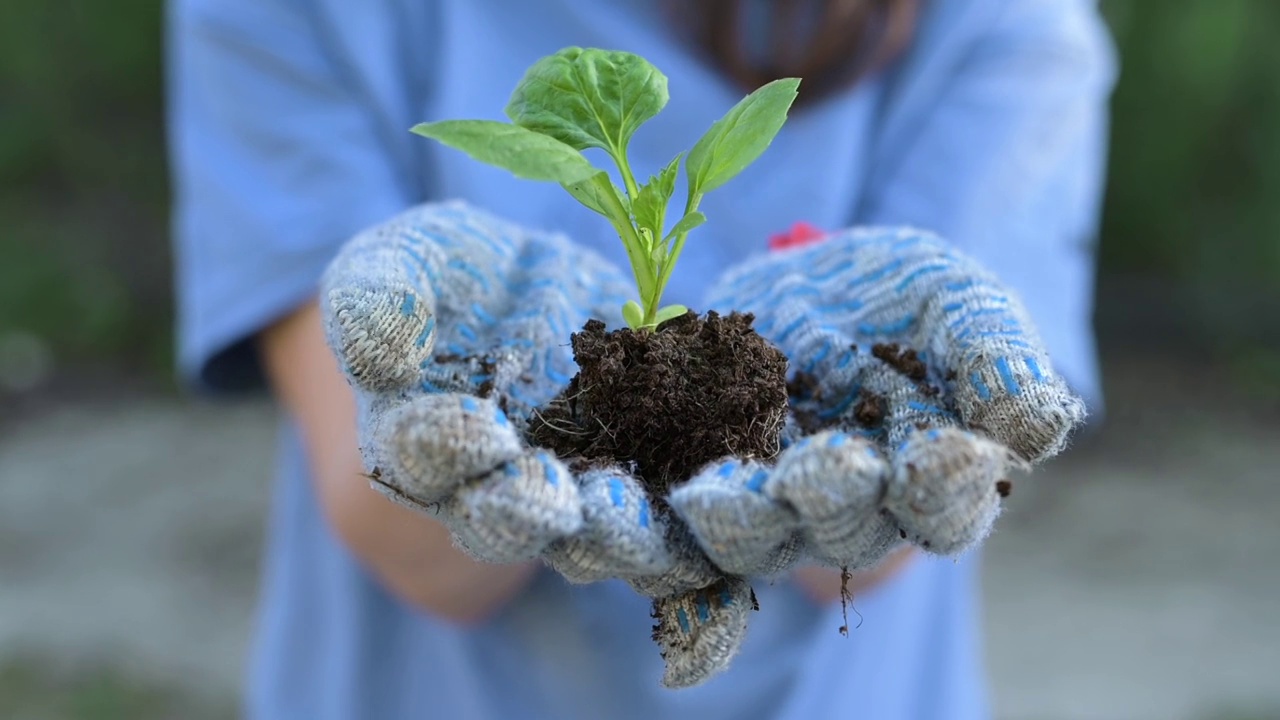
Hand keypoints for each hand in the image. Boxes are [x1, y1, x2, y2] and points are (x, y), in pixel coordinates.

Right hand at [320, 201, 745, 684]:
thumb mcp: (402, 263)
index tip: (478, 430)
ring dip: (646, 533)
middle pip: (520, 524)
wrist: (533, 299)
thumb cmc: (450, 279)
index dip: (447, 451)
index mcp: (431, 447)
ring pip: (619, 539)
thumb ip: (376, 299)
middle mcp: (509, 494)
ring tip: (674, 505)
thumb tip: (376, 346)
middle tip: (565, 501)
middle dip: (540, 516)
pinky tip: (773, 487)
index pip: (425, 462)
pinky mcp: (672, 480)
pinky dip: (734, 512)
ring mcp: (594, 499)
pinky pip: (701, 511)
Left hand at [670, 226, 1085, 577]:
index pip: (942, 509)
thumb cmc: (893, 294)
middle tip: (820, 471)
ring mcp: (755, 509)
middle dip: (829, 501)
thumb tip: (1039, 422)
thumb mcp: (951, 297)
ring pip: (743, 537)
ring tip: (709, 496)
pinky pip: (656, 519)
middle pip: (838, 530)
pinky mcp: (679, 483)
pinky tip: (605, 501)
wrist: (795, 280)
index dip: (943, 488)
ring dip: (728, 521)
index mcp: (921, 482)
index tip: (940, 456)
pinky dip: (633, 520)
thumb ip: (994, 353)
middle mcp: (839, 515)